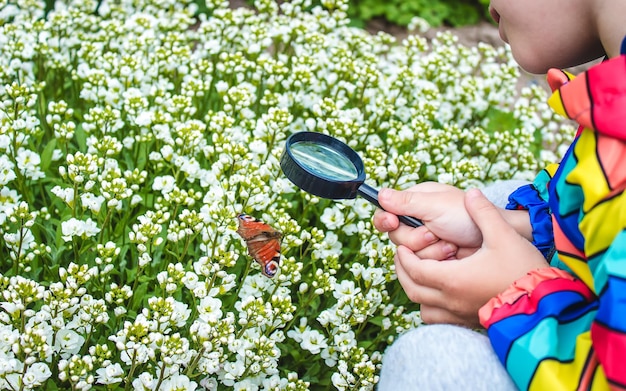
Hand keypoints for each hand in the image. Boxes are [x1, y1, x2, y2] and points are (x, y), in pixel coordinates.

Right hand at [373, 182, 481, 259]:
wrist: (495, 238)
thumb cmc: (469, 216)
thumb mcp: (436, 205)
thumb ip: (406, 202)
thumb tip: (380, 194)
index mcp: (416, 202)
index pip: (386, 211)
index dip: (387, 219)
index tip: (393, 222)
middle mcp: (418, 220)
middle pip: (396, 236)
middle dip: (416, 238)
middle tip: (434, 232)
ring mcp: (426, 241)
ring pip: (409, 253)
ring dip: (431, 250)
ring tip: (450, 243)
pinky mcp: (434, 258)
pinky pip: (423, 265)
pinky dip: (438, 260)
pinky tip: (452, 254)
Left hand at [394, 188, 548, 327]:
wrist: (546, 304)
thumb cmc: (524, 270)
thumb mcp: (503, 235)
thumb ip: (483, 212)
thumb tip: (471, 193)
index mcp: (452, 278)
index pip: (414, 269)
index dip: (405, 257)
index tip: (403, 247)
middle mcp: (451, 300)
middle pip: (412, 290)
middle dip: (403, 272)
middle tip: (404, 257)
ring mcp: (460, 314)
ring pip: (424, 309)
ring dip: (416, 291)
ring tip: (420, 275)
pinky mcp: (470, 322)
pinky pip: (439, 319)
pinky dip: (432, 308)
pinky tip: (441, 293)